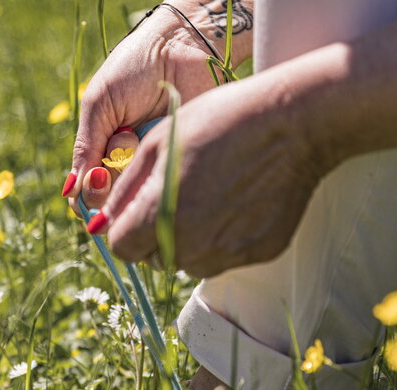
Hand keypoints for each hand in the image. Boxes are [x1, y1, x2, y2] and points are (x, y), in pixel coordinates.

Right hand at [66, 2, 252, 212]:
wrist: (180, 46)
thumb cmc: (133, 69)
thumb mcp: (99, 106)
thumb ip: (85, 149)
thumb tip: (70, 192)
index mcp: (101, 149)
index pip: (86, 193)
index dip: (87, 197)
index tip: (95, 180)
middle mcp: (126, 163)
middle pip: (110, 200)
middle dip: (110, 177)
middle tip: (118, 146)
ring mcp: (153, 161)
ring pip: (134, 190)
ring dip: (130, 161)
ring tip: (135, 130)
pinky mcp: (179, 157)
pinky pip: (164, 179)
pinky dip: (156, 161)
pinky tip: (158, 136)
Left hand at [95, 71, 327, 277]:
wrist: (293, 123)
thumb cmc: (221, 121)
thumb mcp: (159, 143)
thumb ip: (125, 189)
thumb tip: (102, 223)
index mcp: (160, 216)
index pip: (122, 247)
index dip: (125, 226)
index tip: (139, 208)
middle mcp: (190, 244)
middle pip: (154, 257)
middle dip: (156, 232)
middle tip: (180, 192)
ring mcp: (226, 253)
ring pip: (189, 260)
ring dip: (189, 237)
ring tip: (211, 192)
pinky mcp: (256, 254)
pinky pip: (224, 255)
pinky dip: (223, 235)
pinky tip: (238, 199)